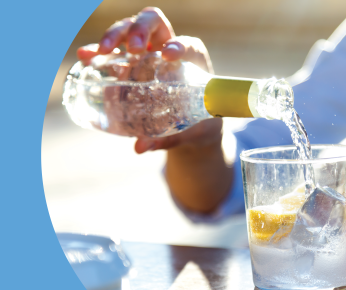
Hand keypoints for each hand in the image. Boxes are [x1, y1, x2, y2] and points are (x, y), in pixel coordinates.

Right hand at [76, 7, 218, 152]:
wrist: (192, 123)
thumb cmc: (198, 122)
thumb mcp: (190, 130)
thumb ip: (169, 137)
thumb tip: (140, 147)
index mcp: (193, 60)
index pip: (187, 44)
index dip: (179, 45)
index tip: (169, 55)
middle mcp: (169, 48)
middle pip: (154, 24)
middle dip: (141, 31)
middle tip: (134, 50)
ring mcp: (148, 52)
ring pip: (130, 29)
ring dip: (116, 35)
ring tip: (103, 50)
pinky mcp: (130, 61)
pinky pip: (114, 51)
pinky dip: (98, 50)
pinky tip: (85, 55)